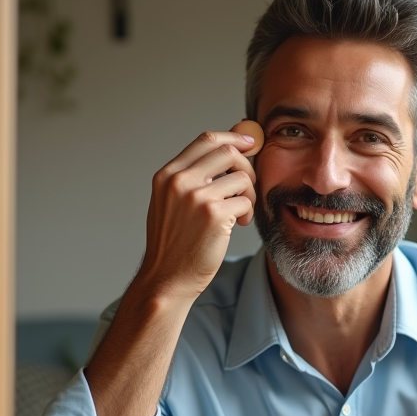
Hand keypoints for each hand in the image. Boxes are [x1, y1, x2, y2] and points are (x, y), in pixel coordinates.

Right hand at [135, 129, 257, 302]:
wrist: (167, 278)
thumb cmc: (173, 243)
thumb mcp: (171, 202)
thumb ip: (192, 177)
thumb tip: (226, 150)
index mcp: (168, 175)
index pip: (206, 139)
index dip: (232, 137)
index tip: (249, 143)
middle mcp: (179, 182)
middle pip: (227, 151)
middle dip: (246, 166)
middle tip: (248, 185)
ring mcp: (196, 197)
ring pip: (242, 177)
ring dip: (249, 193)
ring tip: (240, 212)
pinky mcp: (214, 215)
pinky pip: (245, 200)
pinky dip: (247, 212)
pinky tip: (238, 224)